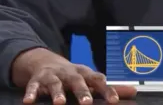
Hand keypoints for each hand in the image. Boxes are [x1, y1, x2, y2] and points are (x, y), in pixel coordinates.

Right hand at [12, 48, 136, 103]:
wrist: (46, 62)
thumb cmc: (74, 76)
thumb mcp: (90, 79)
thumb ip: (109, 87)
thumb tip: (134, 92)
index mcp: (85, 73)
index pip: (98, 80)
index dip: (107, 90)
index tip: (114, 101)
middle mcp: (70, 73)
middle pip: (77, 81)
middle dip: (82, 92)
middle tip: (86, 103)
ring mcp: (53, 76)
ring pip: (55, 83)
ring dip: (57, 93)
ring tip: (59, 103)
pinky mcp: (37, 80)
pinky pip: (33, 87)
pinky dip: (31, 93)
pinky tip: (28, 102)